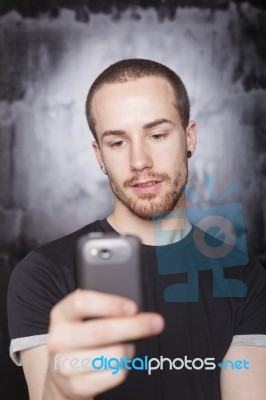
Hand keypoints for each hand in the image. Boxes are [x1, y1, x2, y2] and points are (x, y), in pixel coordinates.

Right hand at [44, 289, 164, 399]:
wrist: (61, 372)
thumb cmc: (81, 335)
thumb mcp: (84, 315)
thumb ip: (105, 308)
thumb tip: (136, 312)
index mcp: (62, 313)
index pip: (82, 303)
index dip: (110, 304)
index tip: (133, 307)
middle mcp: (58, 338)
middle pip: (101, 331)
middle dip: (135, 326)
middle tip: (156, 322)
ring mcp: (65, 364)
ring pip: (115, 354)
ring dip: (129, 348)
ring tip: (125, 344)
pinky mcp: (77, 386)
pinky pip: (116, 374)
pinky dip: (124, 366)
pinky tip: (117, 361)